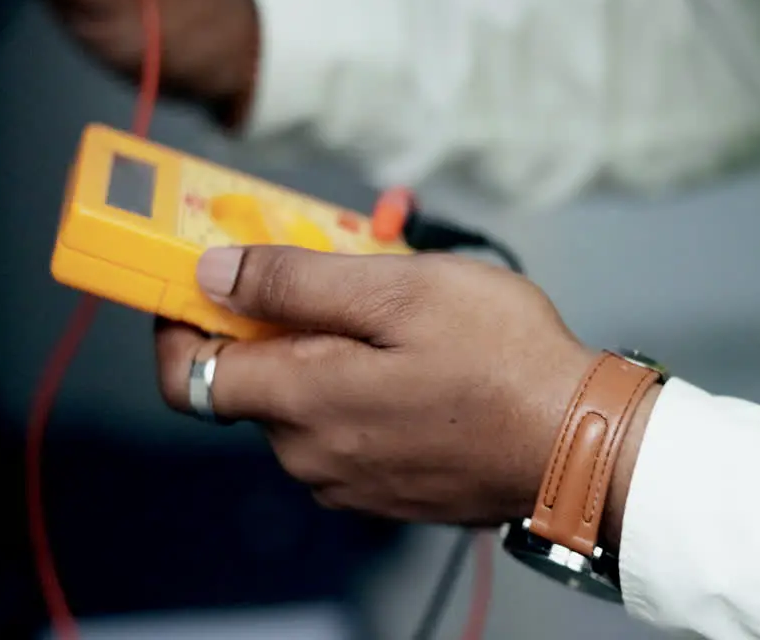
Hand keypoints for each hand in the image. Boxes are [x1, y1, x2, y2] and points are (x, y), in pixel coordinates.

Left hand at [152, 246, 653, 534]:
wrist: (582, 445)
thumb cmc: (503, 360)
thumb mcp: (399, 289)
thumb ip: (294, 282)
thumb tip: (211, 274)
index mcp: (301, 401)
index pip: (184, 374)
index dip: (176, 321)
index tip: (200, 280)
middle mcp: (310, 455)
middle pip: (253, 380)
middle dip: (278, 320)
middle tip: (335, 267)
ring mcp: (349, 481)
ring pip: (304, 402)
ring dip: (326, 350)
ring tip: (393, 307)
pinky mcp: (386, 491)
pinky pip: (345, 430)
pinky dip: (358, 387)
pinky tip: (413, 357)